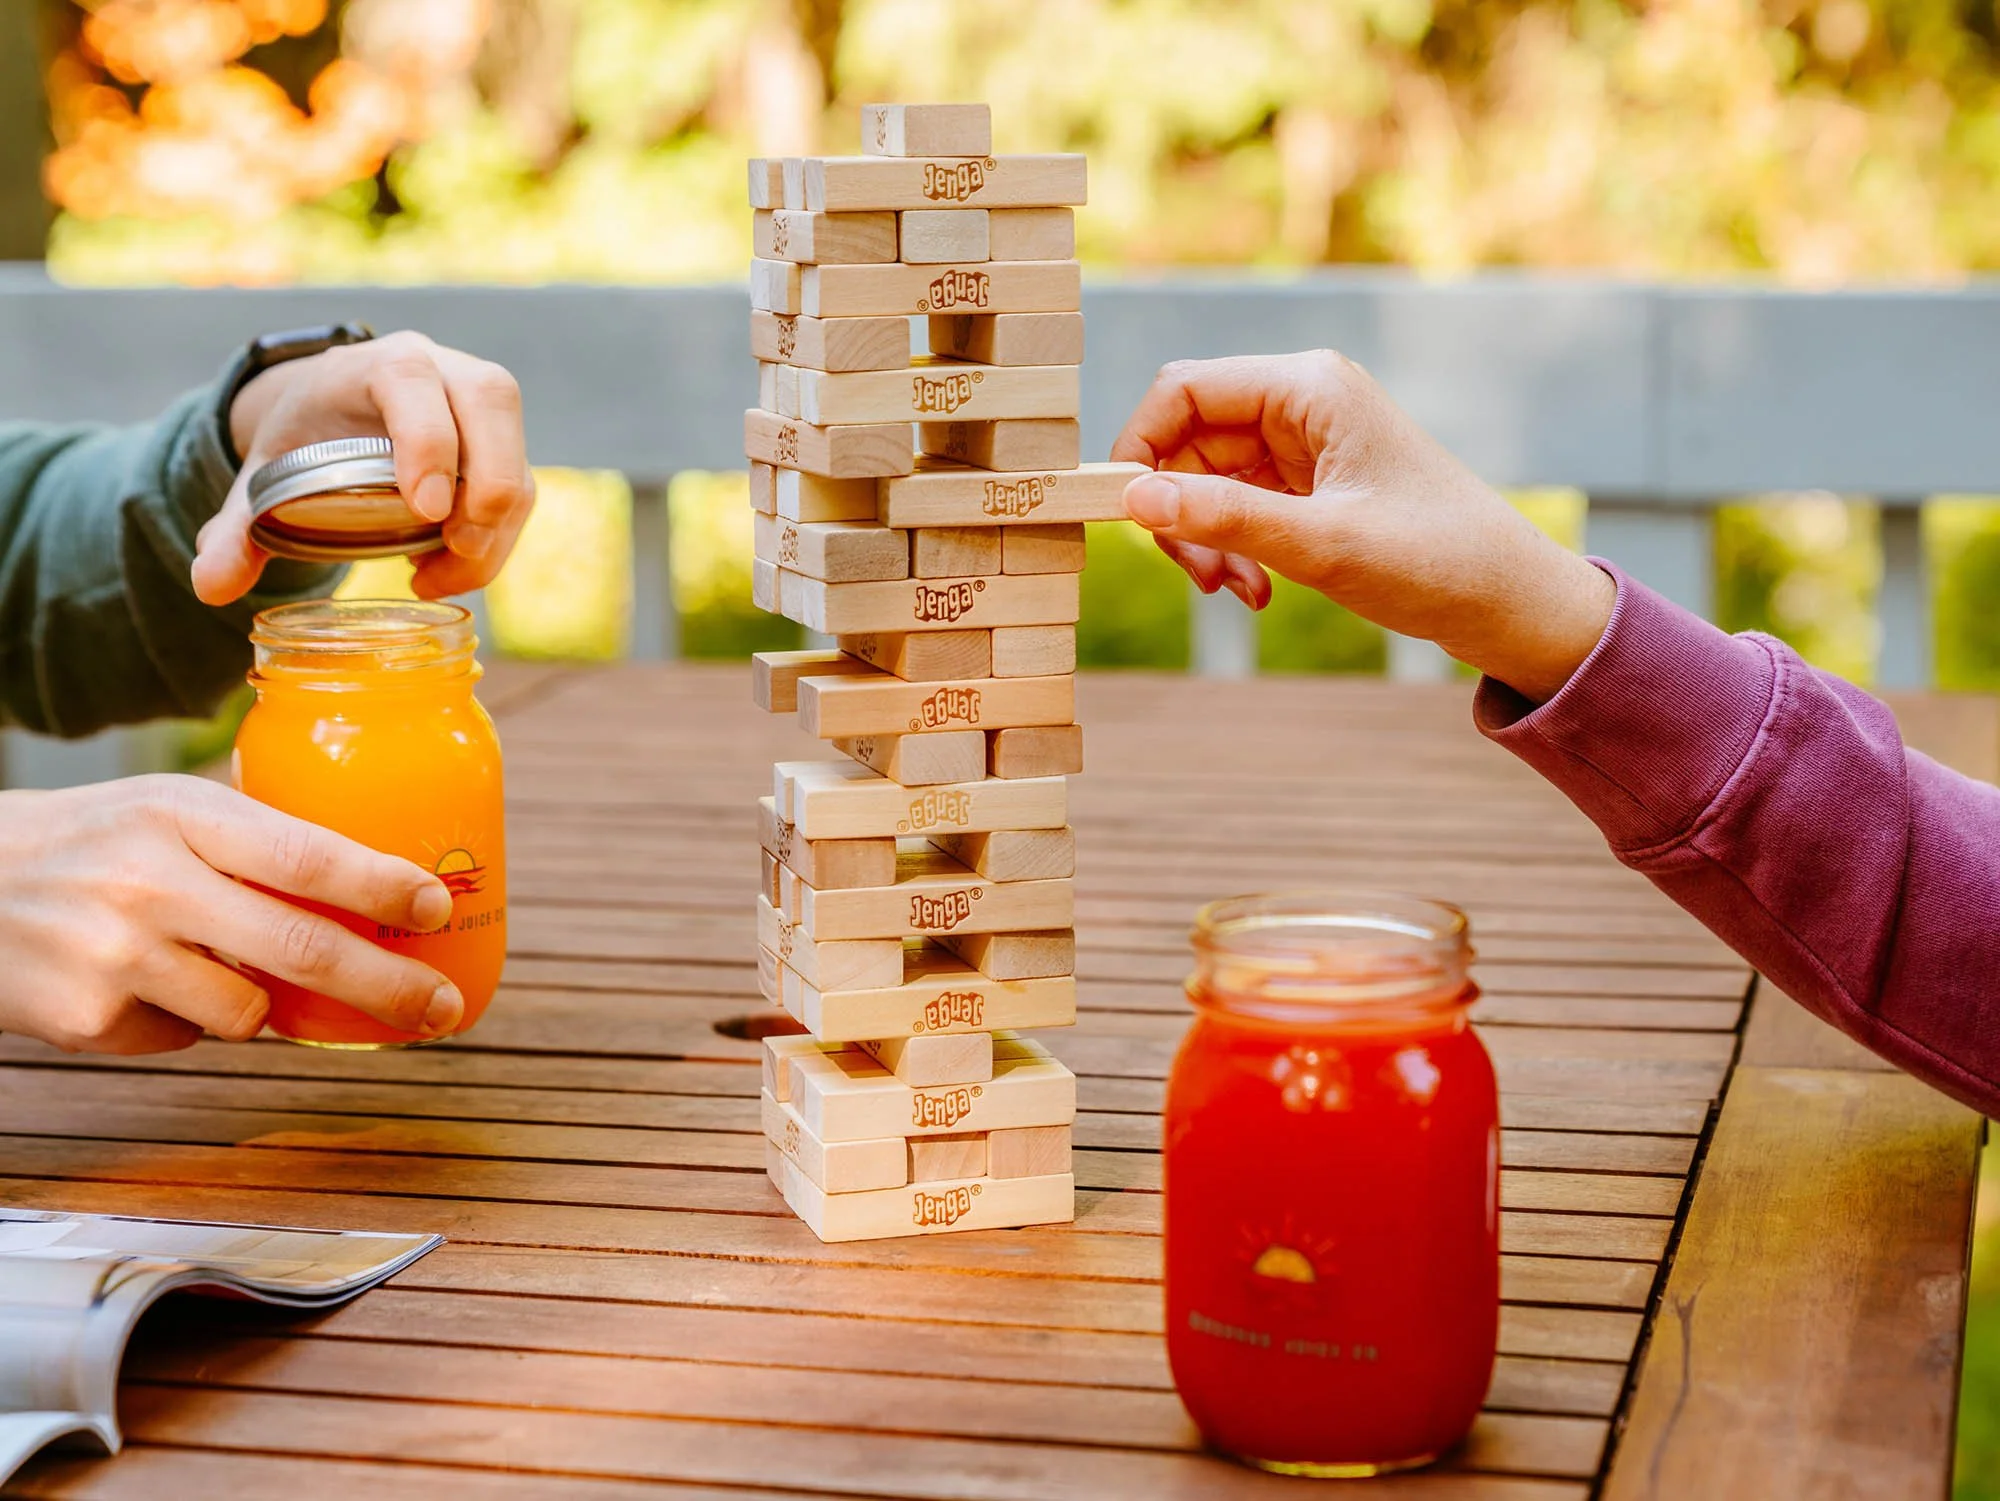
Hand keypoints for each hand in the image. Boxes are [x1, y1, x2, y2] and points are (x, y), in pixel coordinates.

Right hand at [0, 775, 460, 1054]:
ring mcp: (117, 957)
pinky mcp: (89, 1021)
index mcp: (181, 814)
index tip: (436, 907)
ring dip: (263, 1002)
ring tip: (217, 962)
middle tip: (440, 1008)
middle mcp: (151, 882)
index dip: (382, 885)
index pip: (305, 854)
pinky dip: (190, 1019)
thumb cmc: (90, 840)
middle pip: (302, 948)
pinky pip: (189, 1038)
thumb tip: (384, 863)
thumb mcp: (168, 806)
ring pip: (251, 1011)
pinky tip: (146, 981)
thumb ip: (258, 832)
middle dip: (388, 986)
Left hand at [194, 331, 536, 605]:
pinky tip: (449, 572)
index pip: (411, 378)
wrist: (336, 416)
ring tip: (442, 575)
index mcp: (372, 363)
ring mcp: (479, 405)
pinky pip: (522, 489)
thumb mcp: (263, 480)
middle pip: (491, 399)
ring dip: (497, 525)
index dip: (427, 438)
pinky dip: (498, 540)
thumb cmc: (304, 442)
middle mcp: (440, 369)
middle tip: (454, 545)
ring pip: (517, 451)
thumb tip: (210, 585)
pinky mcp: (503, 445)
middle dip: (487, 480)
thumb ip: (235, 529)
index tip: (424, 508)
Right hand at [1111, 351, 1616, 703]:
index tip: (1124, 516)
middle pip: (1187, 441)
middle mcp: (1302, 403)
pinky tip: (1260, 591)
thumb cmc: (1435, 561)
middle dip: (1180, 513)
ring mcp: (1305, 445)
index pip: (1182, 391)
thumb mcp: (1321, 544)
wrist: (1510, 602)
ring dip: (1207, 540)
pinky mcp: (1312, 486)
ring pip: (1207, 481)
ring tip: (1240, 591)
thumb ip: (1222, 518)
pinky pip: (1239, 507)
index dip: (1140, 448)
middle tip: (1201, 577)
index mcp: (1307, 387)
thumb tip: (1130, 499)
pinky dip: (1235, 550)